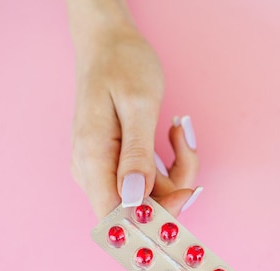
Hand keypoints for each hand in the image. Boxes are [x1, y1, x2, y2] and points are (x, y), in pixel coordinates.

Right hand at [69, 5, 199, 218]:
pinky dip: (172, 161)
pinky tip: (174, 131)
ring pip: (153, 194)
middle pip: (142, 209)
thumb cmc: (122, 66)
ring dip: (178, 168)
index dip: (154, 218)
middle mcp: (94, 171)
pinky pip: (153, 179)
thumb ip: (137, 154)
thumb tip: (135, 199)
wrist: (110, 44)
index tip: (187, 192)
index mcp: (92, 160)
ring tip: (179, 130)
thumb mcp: (138, 105)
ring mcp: (107, 169)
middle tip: (187, 146)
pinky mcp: (120, 164)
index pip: (117, 216)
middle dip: (176, 186)